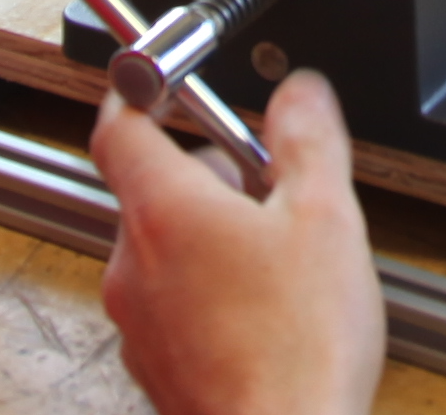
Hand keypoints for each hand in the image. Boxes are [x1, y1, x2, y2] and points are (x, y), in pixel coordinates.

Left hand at [96, 70, 383, 414]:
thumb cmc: (296, 350)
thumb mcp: (326, 219)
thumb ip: (309, 141)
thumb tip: (299, 92)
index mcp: (165, 211)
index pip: (119, 125)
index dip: (138, 92)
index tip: (160, 80)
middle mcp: (133, 263)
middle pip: (151, 189)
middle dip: (208, 178)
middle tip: (267, 190)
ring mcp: (138, 320)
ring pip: (163, 251)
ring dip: (211, 240)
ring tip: (277, 262)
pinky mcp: (155, 364)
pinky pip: (172, 304)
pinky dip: (208, 294)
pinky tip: (264, 314)